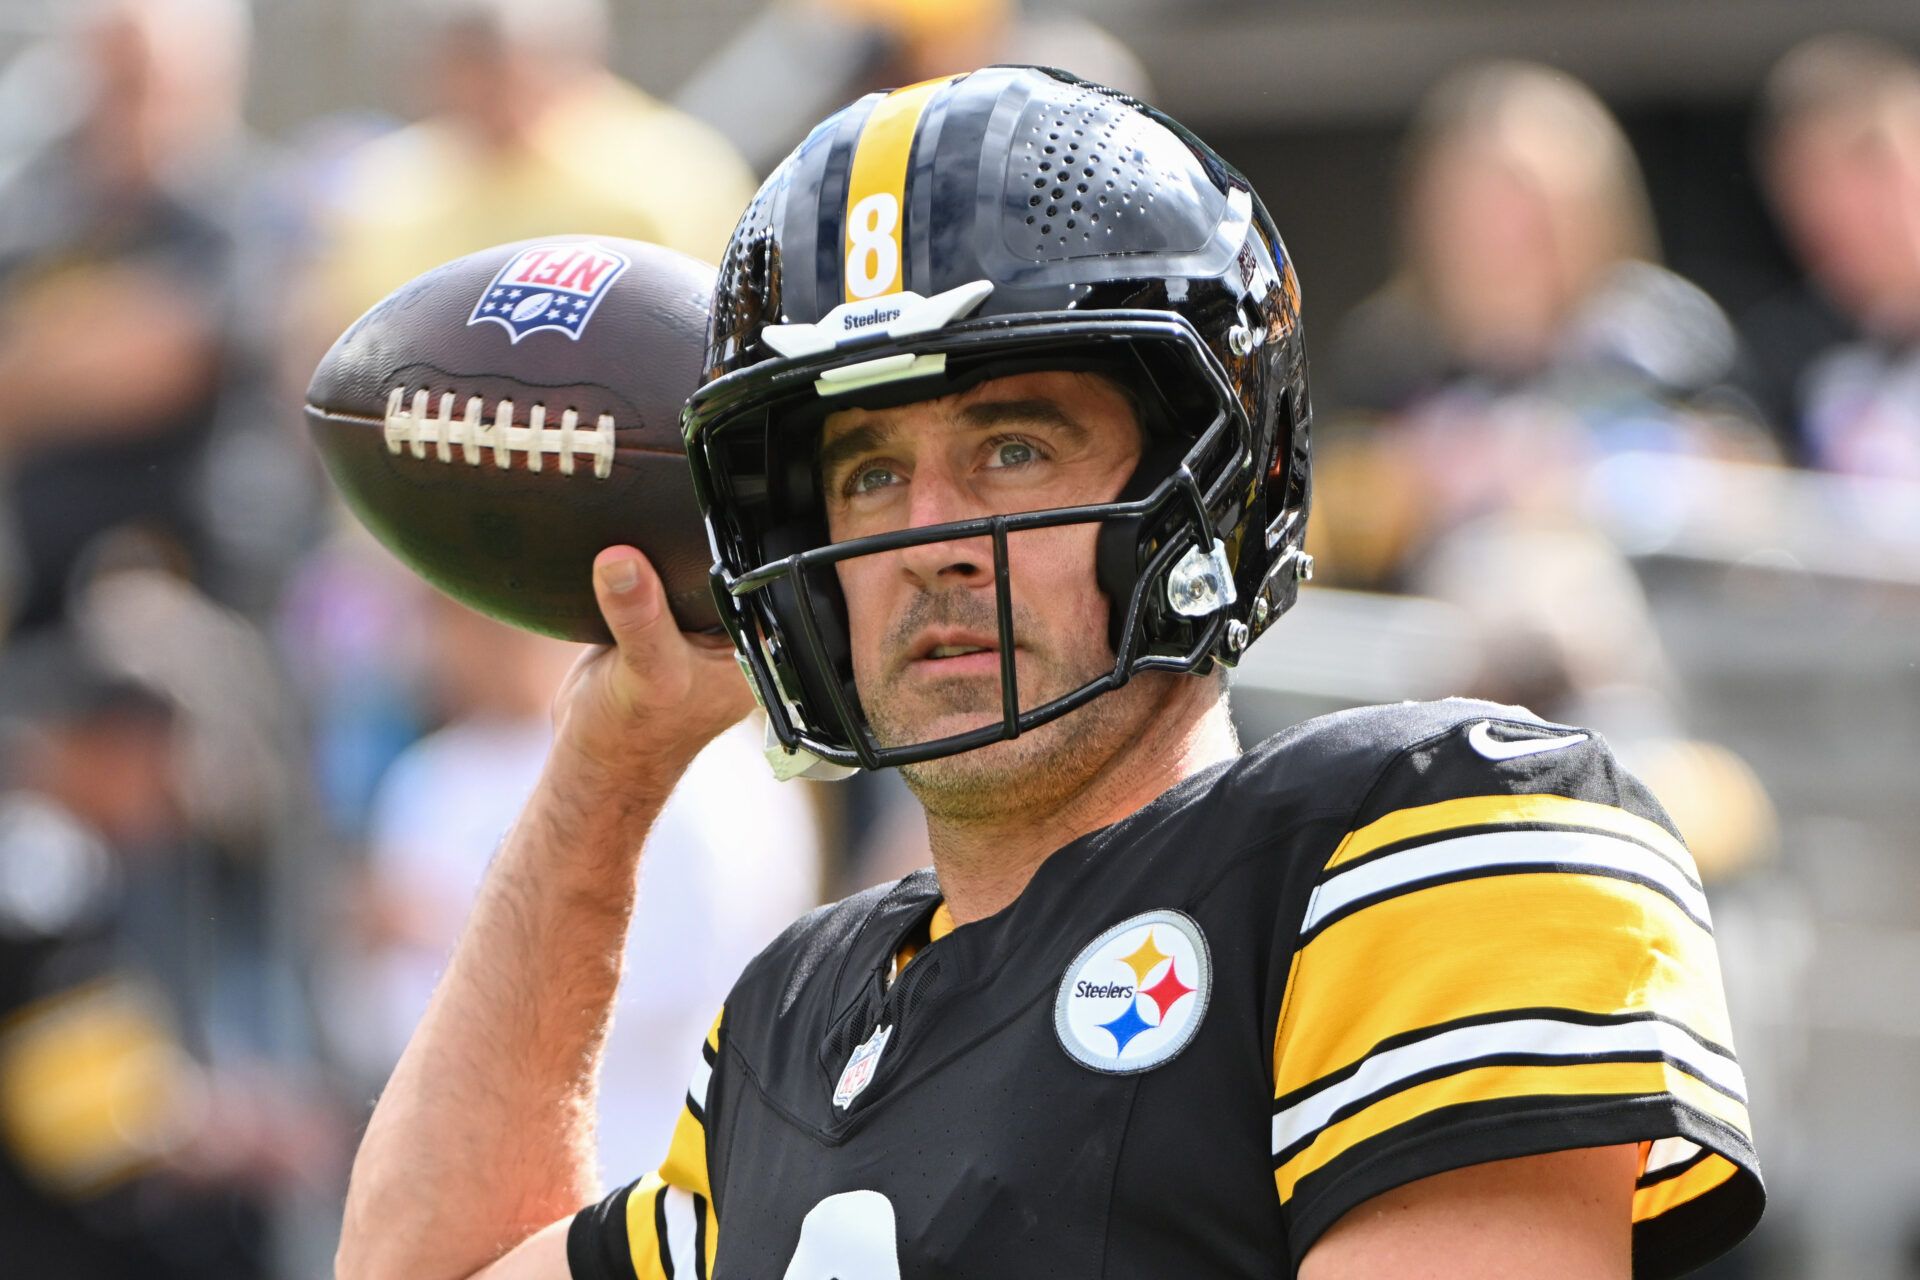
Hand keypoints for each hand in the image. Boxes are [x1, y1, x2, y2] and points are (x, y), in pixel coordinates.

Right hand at [550, 547, 754, 787]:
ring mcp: (691, 629)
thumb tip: (622, 563)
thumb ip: (639, 617)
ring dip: (657, 557)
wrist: (592, 760)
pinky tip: (623, 567)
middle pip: (716, 566)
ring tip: (637, 552)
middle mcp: (728, 635)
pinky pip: (651, 581)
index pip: (753, 578)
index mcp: (750, 647)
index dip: (729, 545)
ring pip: (680, 570)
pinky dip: (635, 572)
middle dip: (688, 547)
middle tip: (662, 531)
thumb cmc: (635, 738)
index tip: (700, 520)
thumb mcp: (647, 672)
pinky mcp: (657, 624)